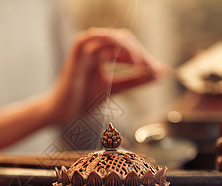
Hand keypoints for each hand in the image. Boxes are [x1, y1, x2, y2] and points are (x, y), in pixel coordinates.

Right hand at [45, 28, 165, 124]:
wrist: (62, 113)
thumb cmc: (83, 101)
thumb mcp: (116, 89)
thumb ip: (136, 81)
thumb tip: (159, 75)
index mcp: (102, 54)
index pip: (127, 47)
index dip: (145, 57)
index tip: (159, 71)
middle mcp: (94, 48)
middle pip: (123, 40)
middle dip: (141, 53)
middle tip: (153, 69)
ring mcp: (85, 49)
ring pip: (112, 37)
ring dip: (130, 49)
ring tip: (140, 64)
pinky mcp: (76, 53)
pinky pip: (92, 38)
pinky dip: (110, 41)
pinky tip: (125, 54)